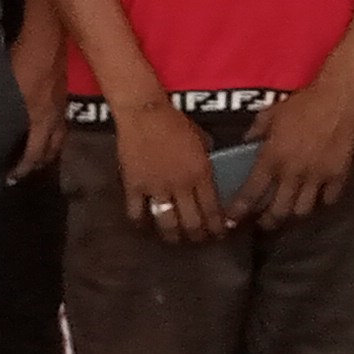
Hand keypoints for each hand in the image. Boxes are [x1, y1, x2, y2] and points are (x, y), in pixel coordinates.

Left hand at [7, 27, 67, 182]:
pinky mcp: (65, 94)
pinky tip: (46, 128)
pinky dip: (54, 132)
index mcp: (39, 119)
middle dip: (38, 164)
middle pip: (51, 151)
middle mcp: (55, 118)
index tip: (10, 178)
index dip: (22, 169)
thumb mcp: (5, 88)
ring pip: (60, 138)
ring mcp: (63, 106)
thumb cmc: (23, 60)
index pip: (33, 154)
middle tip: (25, 170)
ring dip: (49, 150)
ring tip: (38, 155)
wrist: (48, 36)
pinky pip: (62, 123)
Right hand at [114, 102, 224, 245]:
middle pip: (191, 222)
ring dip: (173, 235)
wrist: (144, 113)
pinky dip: (141, 223)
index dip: (217, 227)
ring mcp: (156, 188)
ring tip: (175, 239)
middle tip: (199, 240)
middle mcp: (180, 186)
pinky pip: (136, 213)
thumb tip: (207, 177)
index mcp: (200, 174)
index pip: (212, 210)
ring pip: (166, 223)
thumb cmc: (176, 122)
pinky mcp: (134, 186)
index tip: (219, 234)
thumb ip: (205, 163)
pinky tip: (145, 226)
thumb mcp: (201, 140)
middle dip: (197, 236)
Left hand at [237, 76, 353, 226]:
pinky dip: (322, 201)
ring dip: (293, 213)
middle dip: (268, 222)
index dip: (239, 211)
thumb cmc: (301, 104)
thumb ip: (256, 131)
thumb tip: (245, 142)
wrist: (338, 99)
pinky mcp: (339, 174)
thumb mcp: (270, 114)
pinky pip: (329, 199)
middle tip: (263, 223)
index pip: (251, 193)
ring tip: (289, 211)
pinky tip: (318, 197)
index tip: (232, 222)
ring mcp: (317, 176)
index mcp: (272, 159)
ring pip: (303, 210)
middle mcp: (292, 173)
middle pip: (278, 211)